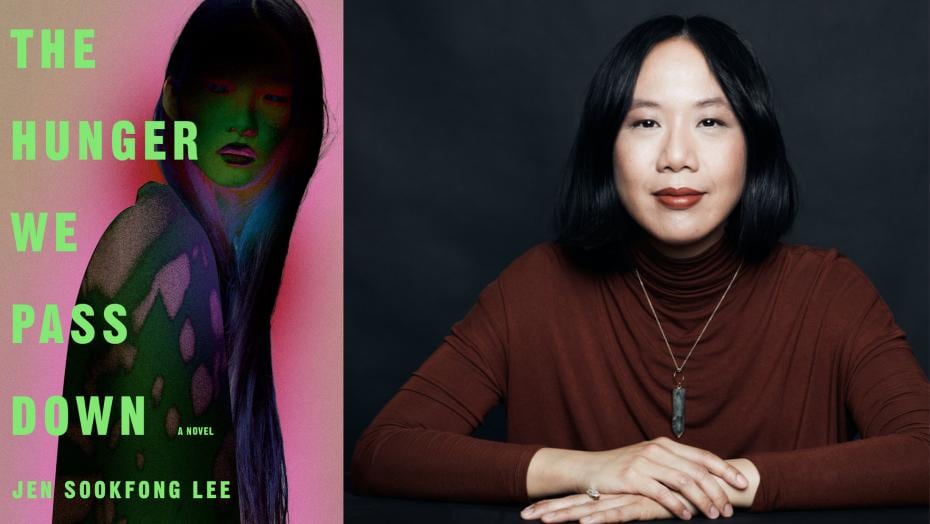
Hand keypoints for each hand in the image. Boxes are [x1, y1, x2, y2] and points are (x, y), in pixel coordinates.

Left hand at [521, 492, 694, 522]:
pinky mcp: (643, 503)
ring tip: (542, 520)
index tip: (530, 510)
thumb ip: (630, 505)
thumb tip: (613, 510)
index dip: (555, 504)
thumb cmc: (676, 495)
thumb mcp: (647, 503)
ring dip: (565, 514)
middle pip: (577, 502)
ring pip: (591, 508)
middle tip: (523, 515)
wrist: (704, 481)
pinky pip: (619, 513)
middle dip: (550, 509)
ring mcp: (628, 497)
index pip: (579, 499)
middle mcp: (617, 493)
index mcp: (614, 493)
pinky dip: (600, 519)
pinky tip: (584, 523)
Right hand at [527, 437, 746, 519]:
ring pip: (684, 481)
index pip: (702, 456)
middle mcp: (657, 450)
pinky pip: (662, 493)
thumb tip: (703, 479)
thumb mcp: (650, 461)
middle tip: (728, 509)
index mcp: (665, 444)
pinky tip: (687, 515)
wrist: (589, 469)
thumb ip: (673, 465)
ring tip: (714, 515)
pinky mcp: (632, 477)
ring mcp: (644, 462)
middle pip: (697, 470)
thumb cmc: (622, 469)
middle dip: (717, 491)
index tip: (741, 484)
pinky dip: (678, 505)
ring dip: (703, 500)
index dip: (724, 469)